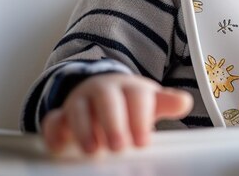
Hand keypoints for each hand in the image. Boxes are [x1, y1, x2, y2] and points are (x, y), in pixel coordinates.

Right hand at [41, 73, 193, 153]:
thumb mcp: (149, 101)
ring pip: (78, 108)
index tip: (143, 141)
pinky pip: (53, 119)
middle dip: (113, 122)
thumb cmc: (130, 102)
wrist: (103, 89)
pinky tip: (60, 147)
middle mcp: (105, 90)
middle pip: (107, 100)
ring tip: (93, 151)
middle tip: (119, 146)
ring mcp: (81, 101)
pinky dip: (54, 132)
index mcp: (130, 88)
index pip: (137, 97)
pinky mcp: (62, 114)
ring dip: (84, 129)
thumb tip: (185, 102)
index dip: (140, 118)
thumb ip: (165, 103)